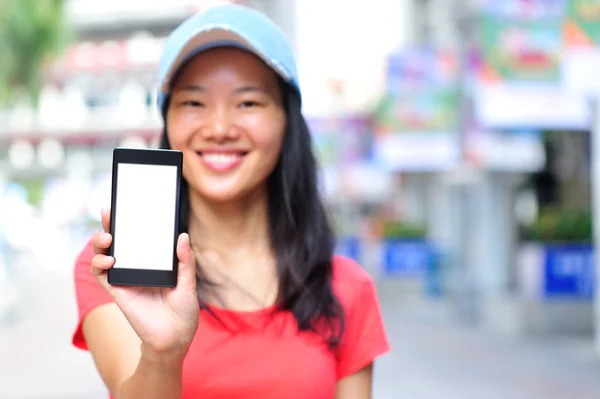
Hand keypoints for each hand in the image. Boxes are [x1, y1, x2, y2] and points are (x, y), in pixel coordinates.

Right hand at [91, 208, 198, 363]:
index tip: (129, 204)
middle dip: (112, 224)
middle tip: (110, 211)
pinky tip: (109, 260)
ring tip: (108, 237)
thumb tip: (183, 236)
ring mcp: (126, 277)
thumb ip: (185, 261)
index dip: (133, 221)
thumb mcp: (189, 283)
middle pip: (120, 240)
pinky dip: (100, 264)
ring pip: (105, 254)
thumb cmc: (184, 311)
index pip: (141, 237)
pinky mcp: (118, 291)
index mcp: (155, 261)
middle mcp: (138, 266)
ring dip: (100, 243)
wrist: (174, 339)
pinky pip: (102, 275)